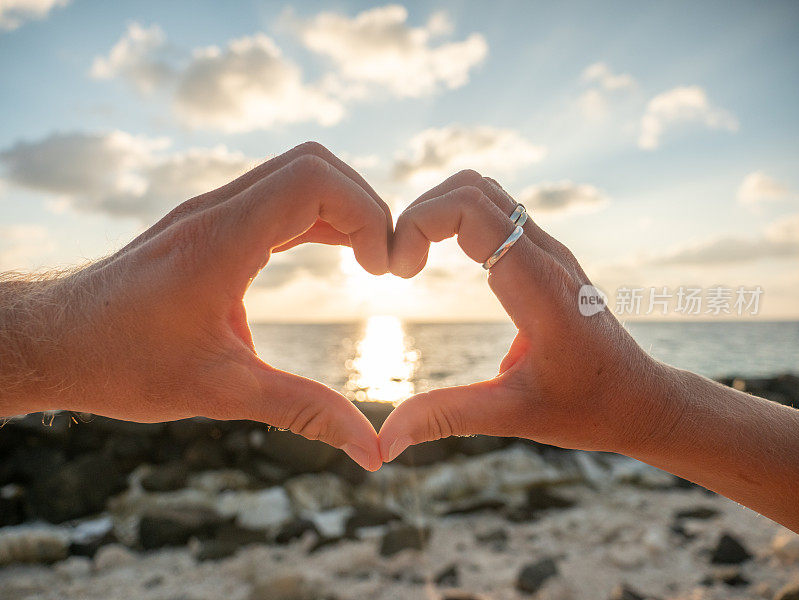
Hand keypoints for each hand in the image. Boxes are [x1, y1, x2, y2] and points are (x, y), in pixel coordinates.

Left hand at [1, 142, 390, 470]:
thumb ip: (303, 412)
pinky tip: (332, 254)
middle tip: (380, 263)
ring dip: (341, 210)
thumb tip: (368, 450)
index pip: (313, 180)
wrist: (52, 344)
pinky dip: (315, 219)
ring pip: (295, 177)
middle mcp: (216, 212)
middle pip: (313, 166)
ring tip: (367, 261)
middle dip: (363, 205)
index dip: (366, 212)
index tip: (381, 269)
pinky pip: (275, 200)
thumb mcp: (221, 392)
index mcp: (222, 240)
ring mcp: (210, 213)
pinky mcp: (206, 226)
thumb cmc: (122, 364)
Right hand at [379, 169, 676, 460]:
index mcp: (538, 286)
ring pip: (486, 193)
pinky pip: (498, 214)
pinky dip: (458, 221)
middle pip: (472, 187)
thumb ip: (446, 418)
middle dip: (421, 212)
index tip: (401, 272)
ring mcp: (550, 252)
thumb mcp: (513, 416)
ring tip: (414, 260)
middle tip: (401, 265)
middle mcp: (546, 256)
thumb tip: (387, 441)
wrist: (644, 401)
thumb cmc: (590, 409)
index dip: (420, 223)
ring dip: (439, 212)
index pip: (470, 209)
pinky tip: (441, 261)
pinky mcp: (547, 259)